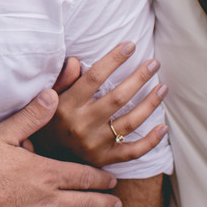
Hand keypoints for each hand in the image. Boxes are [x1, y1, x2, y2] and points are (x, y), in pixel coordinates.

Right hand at [0, 90, 124, 206]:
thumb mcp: (3, 134)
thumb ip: (32, 116)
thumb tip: (52, 94)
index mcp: (45, 174)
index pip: (83, 176)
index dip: (101, 178)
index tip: (114, 181)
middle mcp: (47, 201)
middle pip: (84, 203)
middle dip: (104, 204)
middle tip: (118, 205)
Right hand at [39, 43, 168, 166]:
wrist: (44, 160)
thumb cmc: (48, 122)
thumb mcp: (47, 99)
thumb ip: (62, 80)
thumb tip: (77, 61)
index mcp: (68, 106)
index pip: (94, 77)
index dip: (114, 59)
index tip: (130, 46)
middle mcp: (82, 125)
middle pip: (118, 97)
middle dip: (140, 77)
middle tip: (154, 63)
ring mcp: (95, 144)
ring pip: (131, 122)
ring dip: (151, 104)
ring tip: (163, 88)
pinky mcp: (104, 159)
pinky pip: (133, 152)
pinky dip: (151, 141)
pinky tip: (163, 127)